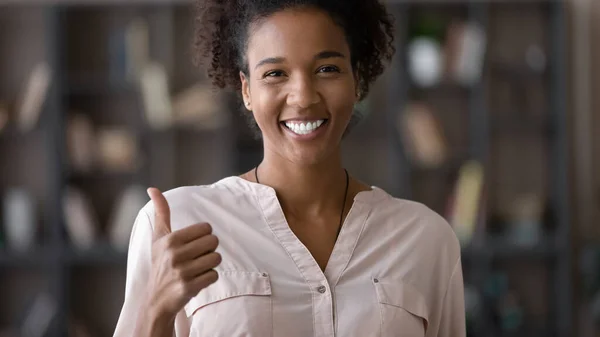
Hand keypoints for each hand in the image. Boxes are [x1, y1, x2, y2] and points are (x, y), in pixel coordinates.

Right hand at [146, 187, 220, 318]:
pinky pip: (214, 275)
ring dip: (209, 264)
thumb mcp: (158, 237)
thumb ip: (160, 212)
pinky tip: (197, 280)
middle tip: (196, 258)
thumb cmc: (160, 264)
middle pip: (213, 242)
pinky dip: (209, 278)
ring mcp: (182, 271)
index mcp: (170, 239)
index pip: (206, 228)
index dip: (203, 236)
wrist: (156, 299)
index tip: (192, 245)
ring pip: (216, 259)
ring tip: (196, 269)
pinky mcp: (189, 287)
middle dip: (208, 250)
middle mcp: (175, 254)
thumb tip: (152, 188)